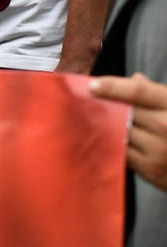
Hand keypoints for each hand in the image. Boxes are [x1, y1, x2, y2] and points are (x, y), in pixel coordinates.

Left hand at [90, 73, 166, 190]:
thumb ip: (157, 94)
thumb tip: (135, 78)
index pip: (139, 91)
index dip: (113, 86)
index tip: (93, 85)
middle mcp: (166, 125)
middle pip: (124, 112)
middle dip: (105, 108)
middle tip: (87, 104)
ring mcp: (158, 149)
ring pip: (118, 133)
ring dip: (104, 127)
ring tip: (91, 122)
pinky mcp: (149, 168)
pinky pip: (120, 153)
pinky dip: (111, 146)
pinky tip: (105, 140)